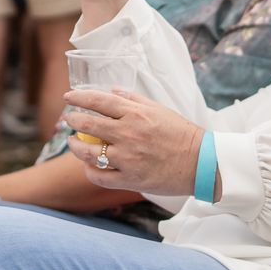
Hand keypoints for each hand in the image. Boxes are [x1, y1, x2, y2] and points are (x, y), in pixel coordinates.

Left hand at [62, 86, 205, 197]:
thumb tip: (112, 91)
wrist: (201, 163)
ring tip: (73, 143)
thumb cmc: (181, 134)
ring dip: (75, 146)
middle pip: (88, 125)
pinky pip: (100, 176)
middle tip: (68, 120)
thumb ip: (133, 98)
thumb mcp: (159, 109)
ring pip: (89, 153)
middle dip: (73, 120)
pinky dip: (90, 170)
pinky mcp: (130, 179)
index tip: (68, 97)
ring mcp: (127, 158)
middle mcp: (128, 134)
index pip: (99, 101)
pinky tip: (88, 165)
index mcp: (136, 114)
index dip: (79, 97)